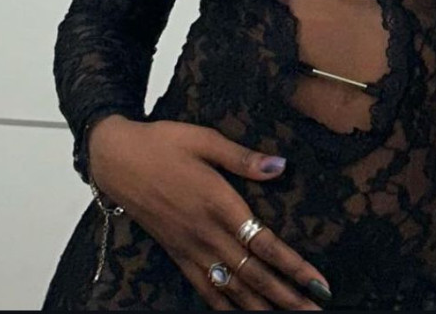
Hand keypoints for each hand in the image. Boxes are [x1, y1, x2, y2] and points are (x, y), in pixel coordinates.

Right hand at [89, 115, 331, 310]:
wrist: (116, 159)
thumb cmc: (163, 143)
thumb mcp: (205, 139)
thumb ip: (243, 158)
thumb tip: (280, 165)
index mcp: (218, 202)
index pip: (264, 243)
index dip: (293, 266)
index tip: (318, 283)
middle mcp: (205, 232)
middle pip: (253, 274)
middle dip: (286, 296)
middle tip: (315, 312)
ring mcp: (189, 247)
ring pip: (231, 287)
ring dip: (261, 306)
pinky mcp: (175, 253)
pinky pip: (202, 287)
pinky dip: (223, 306)